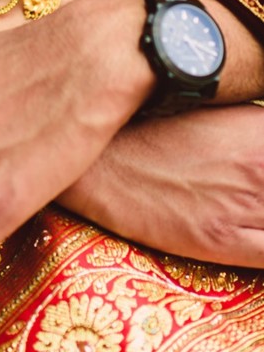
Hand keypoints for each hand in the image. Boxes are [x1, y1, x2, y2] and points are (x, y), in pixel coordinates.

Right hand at [60, 103, 263, 266]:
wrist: (103, 161)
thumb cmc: (154, 128)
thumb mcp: (215, 110)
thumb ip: (256, 128)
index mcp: (260, 129)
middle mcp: (259, 167)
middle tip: (259, 188)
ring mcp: (243, 207)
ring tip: (256, 205)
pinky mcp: (223, 241)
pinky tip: (259, 231)